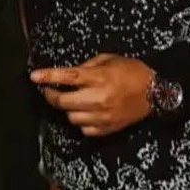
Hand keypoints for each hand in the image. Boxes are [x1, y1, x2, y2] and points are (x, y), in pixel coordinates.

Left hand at [30, 54, 154, 136]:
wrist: (155, 92)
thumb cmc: (132, 71)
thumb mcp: (109, 59)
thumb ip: (88, 66)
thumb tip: (69, 74)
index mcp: (99, 77)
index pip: (67, 77)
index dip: (48, 76)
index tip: (34, 76)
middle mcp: (99, 98)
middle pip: (64, 102)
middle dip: (51, 96)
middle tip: (49, 90)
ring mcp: (103, 115)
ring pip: (71, 117)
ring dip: (67, 108)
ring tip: (73, 99)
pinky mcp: (107, 128)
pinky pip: (84, 129)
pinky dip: (81, 121)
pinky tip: (86, 111)